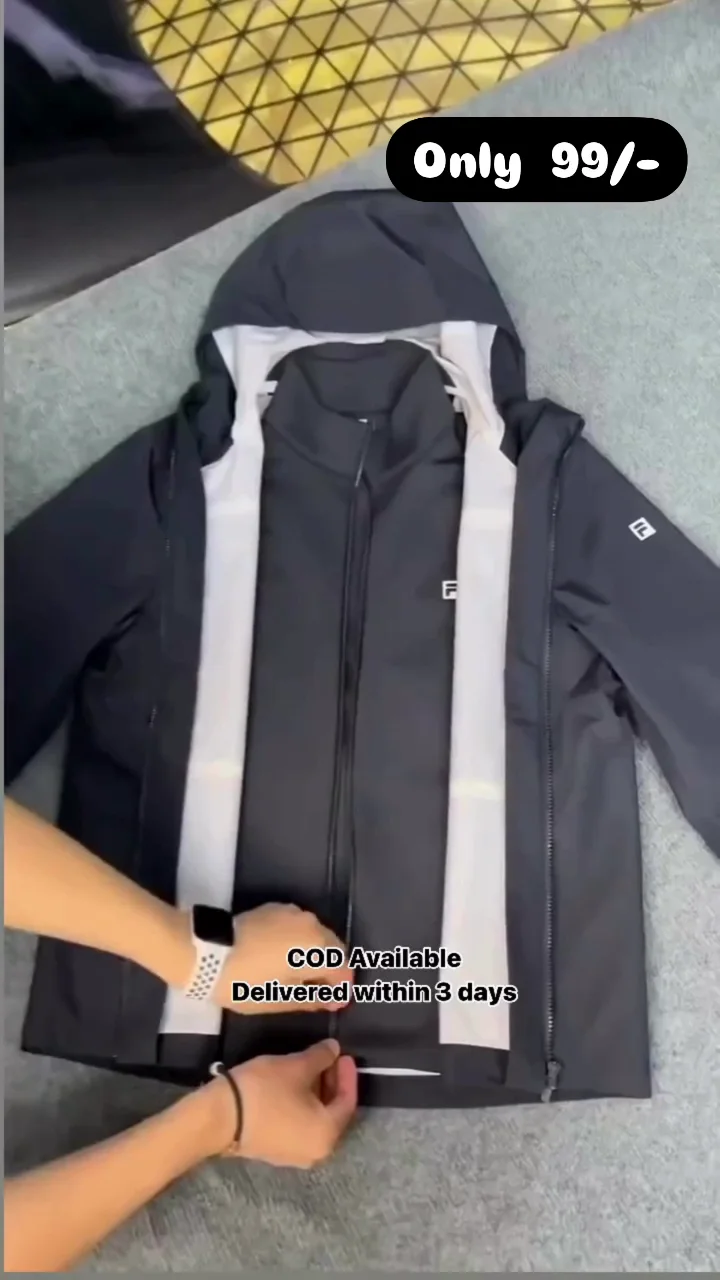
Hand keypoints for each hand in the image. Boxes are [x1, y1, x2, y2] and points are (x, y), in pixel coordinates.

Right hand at [206, 1040, 357, 1167]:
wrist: (218, 1118)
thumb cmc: (264, 1091)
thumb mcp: (296, 1066)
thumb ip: (321, 1057)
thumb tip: (334, 1050)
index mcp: (327, 1134)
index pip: (348, 1101)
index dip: (347, 1074)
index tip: (343, 1054)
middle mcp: (316, 1152)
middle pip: (333, 1113)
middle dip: (332, 1083)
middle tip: (328, 1058)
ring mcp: (294, 1156)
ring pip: (315, 1119)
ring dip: (317, 1093)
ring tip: (311, 1067)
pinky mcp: (276, 1152)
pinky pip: (300, 1126)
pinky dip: (303, 1106)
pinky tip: (294, 1086)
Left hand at [218, 904, 353, 1014]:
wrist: (206, 953)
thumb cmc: (245, 982)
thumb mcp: (279, 998)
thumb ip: (311, 997)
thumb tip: (332, 999)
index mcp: (316, 949)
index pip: (343, 968)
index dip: (343, 988)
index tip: (336, 1003)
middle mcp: (311, 925)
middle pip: (334, 948)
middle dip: (333, 970)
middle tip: (322, 992)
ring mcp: (293, 913)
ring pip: (317, 934)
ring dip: (318, 954)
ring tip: (304, 974)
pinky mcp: (276, 908)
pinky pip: (299, 925)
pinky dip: (301, 941)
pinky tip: (287, 956)